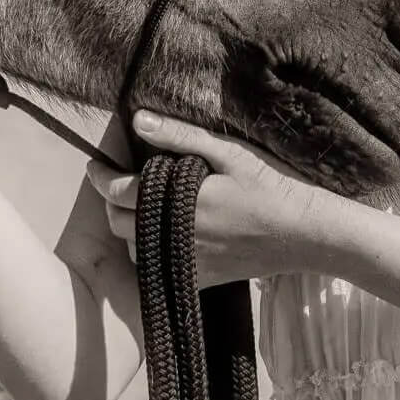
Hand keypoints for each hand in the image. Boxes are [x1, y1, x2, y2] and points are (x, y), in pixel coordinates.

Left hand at [86, 111, 328, 287]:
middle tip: (116, 184)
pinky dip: (155, 253)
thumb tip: (136, 119)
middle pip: (119, 224)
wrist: (306, 233)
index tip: (93, 166)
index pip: (119, 192)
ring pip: (136, 250)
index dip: (99, 177)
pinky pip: (162, 270)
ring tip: (141, 208)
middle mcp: (178, 238)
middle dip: (110, 203)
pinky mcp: (203, 280)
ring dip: (131, 230)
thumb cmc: (270, 186)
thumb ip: (179, 136)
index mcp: (180, 203)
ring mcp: (189, 263)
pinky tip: (168, 235)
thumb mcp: (228, 152)